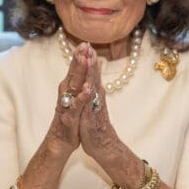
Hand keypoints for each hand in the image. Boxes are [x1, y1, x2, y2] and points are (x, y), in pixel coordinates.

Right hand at [46, 42, 98, 157]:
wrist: (60, 142)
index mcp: (69, 91)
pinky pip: (77, 105)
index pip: (74, 70)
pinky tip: (88, 88)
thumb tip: (81, 74)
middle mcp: (66, 95)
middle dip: (78, 58)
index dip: (79, 57)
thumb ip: (77, 86)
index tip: (85, 42)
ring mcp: (67, 105)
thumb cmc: (69, 120)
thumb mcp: (74, 101)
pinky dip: (82, 96)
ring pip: (74, 86)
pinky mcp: (70, 117)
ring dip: (79, 72)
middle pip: (73, 74)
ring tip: (84, 59)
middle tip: (83, 44)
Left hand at [77, 51, 137, 178]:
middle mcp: (96, 97)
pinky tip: (89, 88)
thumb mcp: (93, 103)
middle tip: (89, 45)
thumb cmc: (95, 124)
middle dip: (90, 61)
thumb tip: (95, 74)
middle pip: (93, 76)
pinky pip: (91, 105)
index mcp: (94, 93)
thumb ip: (94, 88)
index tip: (86, 43)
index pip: (91, 73)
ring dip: (92, 74)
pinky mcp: (92, 118)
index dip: (88, 59)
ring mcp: (95, 107)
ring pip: (93, 87)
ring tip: (91, 59)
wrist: (103, 144)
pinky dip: (89, 96)